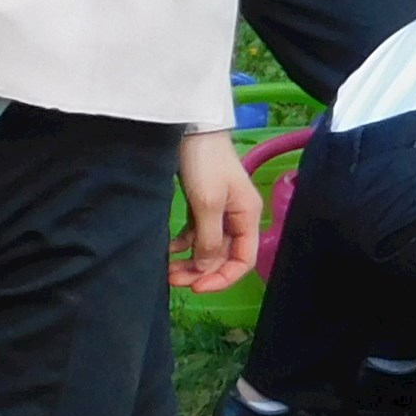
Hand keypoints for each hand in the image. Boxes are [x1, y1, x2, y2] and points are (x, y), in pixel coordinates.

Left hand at [173, 133, 262, 296]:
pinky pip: (196, 233)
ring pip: (208, 247)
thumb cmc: (205, 163)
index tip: (196, 287)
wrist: (191, 128)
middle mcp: (237, 217)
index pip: (243, 260)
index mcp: (248, 216)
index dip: (223, 278)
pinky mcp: (204, 203)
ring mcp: (220, 210)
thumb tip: (206, 268)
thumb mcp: (208, 204)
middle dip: (201, 271)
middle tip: (174, 279)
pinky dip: (184, 244)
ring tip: (168, 269)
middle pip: (223, 256)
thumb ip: (208, 240)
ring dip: (190, 261)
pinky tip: (168, 248)